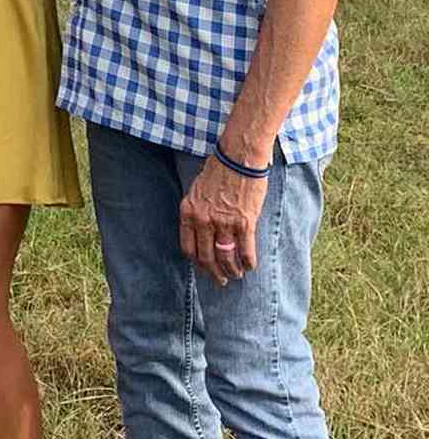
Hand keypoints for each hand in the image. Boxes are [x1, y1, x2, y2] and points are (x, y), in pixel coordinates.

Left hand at [178, 156, 266, 286]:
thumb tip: (202, 230)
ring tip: (236, 275)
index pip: (188, 247)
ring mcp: (224, 223)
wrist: (238, 157)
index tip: (203, 268)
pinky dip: (248, 262)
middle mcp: (203, 220)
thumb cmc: (218, 170)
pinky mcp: (245, 223)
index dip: (196, 262)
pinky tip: (250, 266)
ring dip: (231, 270)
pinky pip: (246, 250)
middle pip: (206, 257)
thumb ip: (197, 211)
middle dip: (213, 273)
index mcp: (189, 212)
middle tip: (220, 281)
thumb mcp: (197, 190)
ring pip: (226, 257)